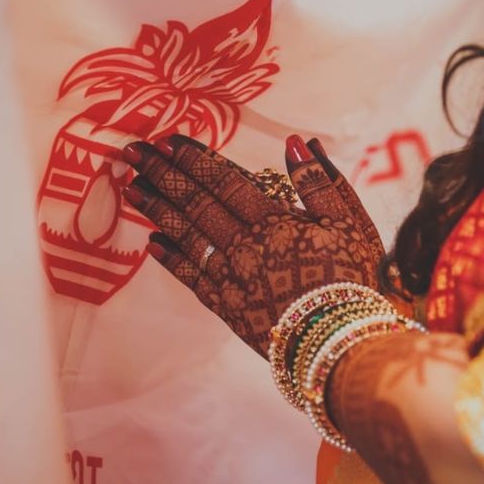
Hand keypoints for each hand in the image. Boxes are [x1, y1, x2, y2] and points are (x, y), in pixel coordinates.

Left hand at [122, 134, 384, 356]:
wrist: (340, 343)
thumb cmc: (352, 280)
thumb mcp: (349, 223)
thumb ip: (320, 182)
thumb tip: (297, 142)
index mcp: (272, 220)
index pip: (225, 181)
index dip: (195, 159)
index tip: (168, 141)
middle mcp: (243, 245)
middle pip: (196, 203)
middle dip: (163, 175)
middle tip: (132, 153)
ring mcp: (230, 277)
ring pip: (186, 236)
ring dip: (157, 210)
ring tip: (131, 188)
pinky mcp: (227, 307)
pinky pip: (191, 278)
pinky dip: (170, 259)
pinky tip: (152, 243)